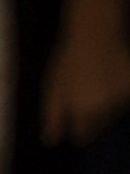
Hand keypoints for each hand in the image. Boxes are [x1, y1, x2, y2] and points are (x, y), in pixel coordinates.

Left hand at [42, 17, 129, 144]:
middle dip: (92, 116)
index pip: (83, 136)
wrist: (96, 32)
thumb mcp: (53, 89)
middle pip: (99, 126)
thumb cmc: (70, 61)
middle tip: (85, 90)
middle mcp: (104, 108)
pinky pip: (125, 99)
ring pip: (114, 113)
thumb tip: (51, 141)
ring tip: (97, 79)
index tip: (76, 117)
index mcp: (83, 112)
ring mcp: (121, 98)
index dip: (78, 128)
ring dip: (107, 103)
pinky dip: (120, 93)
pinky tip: (111, 75)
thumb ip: (53, 117)